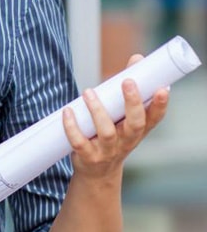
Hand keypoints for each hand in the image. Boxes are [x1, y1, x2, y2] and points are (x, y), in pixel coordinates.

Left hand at [62, 54, 168, 179]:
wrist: (97, 173)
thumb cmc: (112, 135)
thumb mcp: (122, 115)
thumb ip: (128, 88)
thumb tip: (137, 58)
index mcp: (137, 131)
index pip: (154, 118)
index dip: (160, 105)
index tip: (163, 89)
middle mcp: (126, 141)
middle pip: (135, 124)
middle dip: (132, 103)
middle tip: (128, 82)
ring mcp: (107, 150)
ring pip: (107, 132)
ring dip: (97, 111)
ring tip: (89, 92)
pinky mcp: (87, 156)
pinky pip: (79, 142)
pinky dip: (72, 127)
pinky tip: (68, 111)